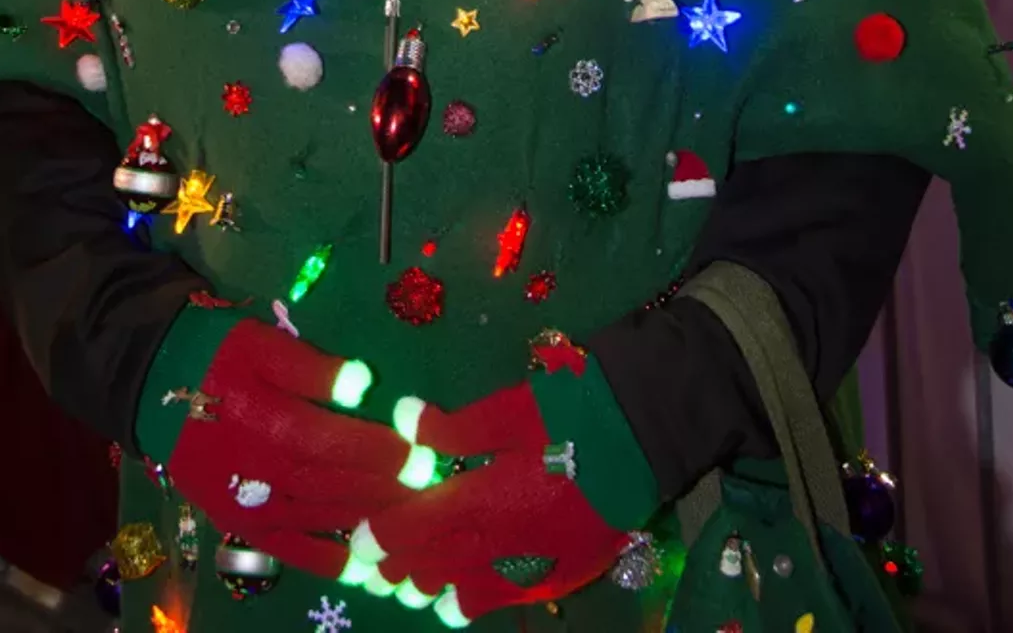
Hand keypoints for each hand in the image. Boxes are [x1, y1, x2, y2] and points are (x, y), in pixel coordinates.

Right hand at [167, 320, 410, 579]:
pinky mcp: (239, 523)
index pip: (335, 443)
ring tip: (410, 521)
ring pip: (319, 518)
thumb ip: (311, 367)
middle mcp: (258, 472)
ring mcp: (247, 505)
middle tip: (429, 492)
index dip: (380, 452)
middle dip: (385, 489)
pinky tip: (363, 565)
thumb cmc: (215, 355)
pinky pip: (290, 548)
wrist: (152, 388)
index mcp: (264, 420)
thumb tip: (363, 385)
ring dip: (367, 522)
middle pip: (333, 485)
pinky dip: (327, 558)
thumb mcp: (260, 343)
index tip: (423, 456)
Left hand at [352, 382, 624, 621]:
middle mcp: (512, 540)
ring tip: (412, 587)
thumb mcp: (510, 407)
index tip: (360, 543)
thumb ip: (455, 427)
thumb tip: (406, 423)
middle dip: (408, 564)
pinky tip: (467, 605)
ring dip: (441, 584)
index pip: (426, 523)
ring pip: (478, 584)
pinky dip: (486, 599)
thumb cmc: (576, 408)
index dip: (389, 534)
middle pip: (447, 559)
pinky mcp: (572, 567)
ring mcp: (543, 560)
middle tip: (378, 568)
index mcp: (493, 497)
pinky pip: (518, 593)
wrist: (652, 429)